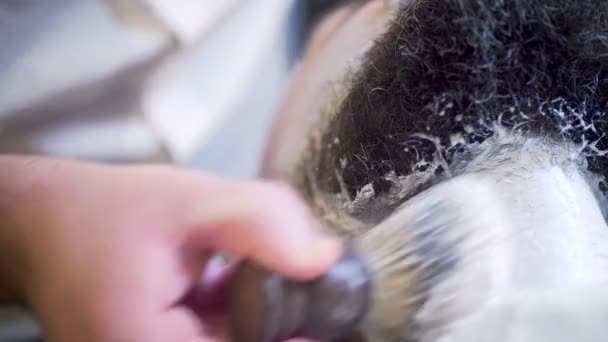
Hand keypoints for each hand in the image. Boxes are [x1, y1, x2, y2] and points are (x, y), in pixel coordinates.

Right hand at [0, 156, 341, 341]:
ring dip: (254, 316)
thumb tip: (324, 260)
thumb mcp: (189, 200)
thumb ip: (262, 223)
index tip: (324, 308)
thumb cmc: (101, 213)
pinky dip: (233, 316)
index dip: (297, 336)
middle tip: (281, 280)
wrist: (47, 223)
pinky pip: (217, 339)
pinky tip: (218, 282)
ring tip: (224, 272)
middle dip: (276, 319)